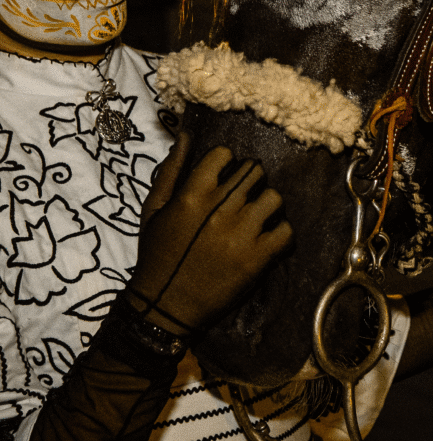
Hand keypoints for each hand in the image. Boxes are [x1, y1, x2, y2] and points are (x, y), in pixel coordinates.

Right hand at [127, 132, 292, 335]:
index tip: (223, 175)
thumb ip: (171, 170)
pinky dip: (281, 233)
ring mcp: (242, 234)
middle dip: (250, 179)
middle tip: (243, 195)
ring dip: (267, 204)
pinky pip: (286, 232)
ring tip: (256, 216)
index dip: (225, 162)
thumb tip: (185, 136)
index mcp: (192, 194)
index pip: (224, 155)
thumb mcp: (154, 208)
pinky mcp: (258, 259)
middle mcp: (220, 209)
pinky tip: (267, 239)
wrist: (165, 304)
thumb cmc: (157, 254)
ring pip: (274, 198)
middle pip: (254, 171)